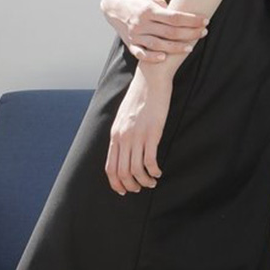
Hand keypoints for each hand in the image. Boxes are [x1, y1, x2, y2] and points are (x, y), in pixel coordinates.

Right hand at [101, 0, 207, 64]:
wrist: (114, 4)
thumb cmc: (138, 0)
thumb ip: (166, 8)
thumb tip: (183, 17)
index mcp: (149, 9)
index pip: (175, 17)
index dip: (191, 20)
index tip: (205, 21)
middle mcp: (142, 22)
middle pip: (170, 32)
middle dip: (189, 33)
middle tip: (204, 33)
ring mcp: (135, 34)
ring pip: (158, 44)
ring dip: (176, 48)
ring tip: (190, 47)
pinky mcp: (130, 43)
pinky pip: (141, 53)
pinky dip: (152, 57)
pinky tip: (164, 58)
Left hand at [106, 68, 171, 194]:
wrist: (151, 78)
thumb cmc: (140, 96)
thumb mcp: (124, 116)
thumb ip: (122, 133)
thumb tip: (123, 149)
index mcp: (115, 134)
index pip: (110, 167)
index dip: (116, 183)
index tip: (123, 190)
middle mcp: (123, 137)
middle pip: (122, 172)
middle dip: (130, 186)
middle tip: (139, 188)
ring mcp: (137, 135)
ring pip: (136, 170)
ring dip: (145, 181)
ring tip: (152, 182)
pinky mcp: (152, 133)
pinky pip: (150, 161)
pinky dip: (154, 171)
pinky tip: (158, 172)